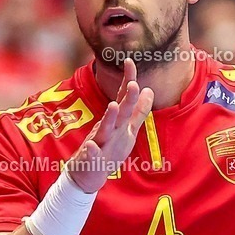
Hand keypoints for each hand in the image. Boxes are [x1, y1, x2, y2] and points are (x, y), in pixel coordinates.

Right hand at [65, 58, 153, 192]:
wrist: (86, 174)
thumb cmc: (107, 149)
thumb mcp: (126, 129)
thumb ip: (137, 111)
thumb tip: (149, 90)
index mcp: (118, 122)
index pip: (123, 99)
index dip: (128, 81)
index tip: (130, 60)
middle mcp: (108, 129)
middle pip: (119, 112)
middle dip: (126, 99)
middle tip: (134, 84)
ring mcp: (98, 143)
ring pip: (104, 129)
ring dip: (109, 118)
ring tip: (113, 105)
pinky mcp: (90, 159)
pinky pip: (91, 155)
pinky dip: (91, 150)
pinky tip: (91, 145)